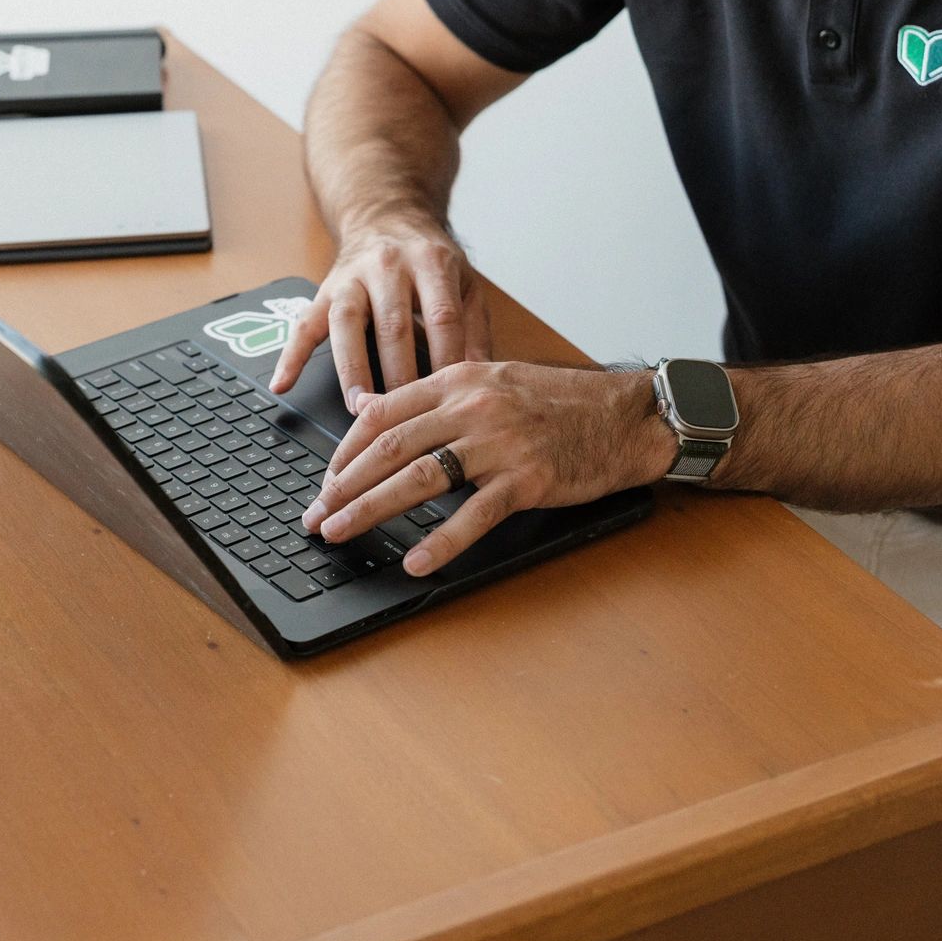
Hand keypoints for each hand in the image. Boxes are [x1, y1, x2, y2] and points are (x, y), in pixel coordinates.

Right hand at [267, 216, 490, 411]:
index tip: (449, 397)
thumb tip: (481, 377)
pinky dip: (290, 355)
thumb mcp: (465, 282)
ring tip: (359, 406)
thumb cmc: (430, 258)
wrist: (386, 215)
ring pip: (346, 323)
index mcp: (430, 262)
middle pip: (393, 324)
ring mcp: (351, 277)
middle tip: (406, 414)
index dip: (447, 358)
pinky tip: (282, 385)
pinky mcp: (324, 290)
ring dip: (351, 367)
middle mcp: (388, 265)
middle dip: (399, 372)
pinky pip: (303, 324)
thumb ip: (475, 328)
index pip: (441, 316)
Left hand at [299, 361, 677, 575]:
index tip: (325, 479)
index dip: (344, 450)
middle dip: (343, 486)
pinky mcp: (527, 480)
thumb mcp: (492, 379)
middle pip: (389, 448)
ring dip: (371, 510)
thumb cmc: (560, 402)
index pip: (382, 414)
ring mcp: (499, 443)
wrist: (625, 415)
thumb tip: (372, 409)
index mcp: (459, 379)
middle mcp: (472, 406)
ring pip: (419, 478)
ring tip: (340, 532)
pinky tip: (416, 561)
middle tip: (315, 515)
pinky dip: (441, 541)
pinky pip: (474, 514)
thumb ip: (434, 396)